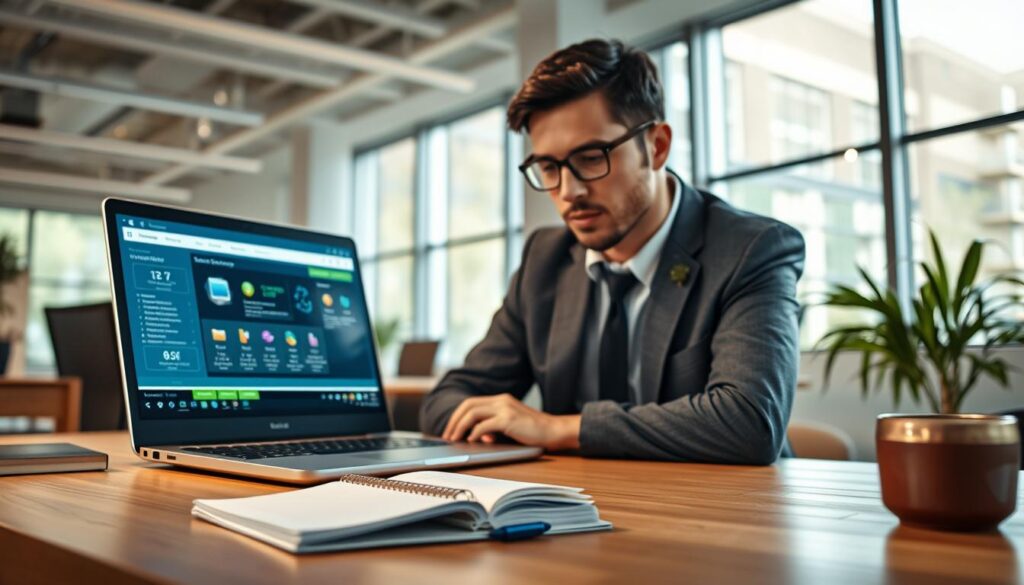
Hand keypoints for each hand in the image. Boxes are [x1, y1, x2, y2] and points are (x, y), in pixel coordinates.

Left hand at [441, 394, 580, 450]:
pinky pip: (483, 425)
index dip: (457, 416)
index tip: (450, 429)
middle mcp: (501, 400)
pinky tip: (471, 440)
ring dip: (460, 427)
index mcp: (501, 399)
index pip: (471, 403)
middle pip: (467, 405)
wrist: (554, 431)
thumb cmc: (534, 432)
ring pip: (472, 413)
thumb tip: (477, 436)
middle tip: (448, 435)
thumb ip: (494, 428)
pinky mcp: (508, 419)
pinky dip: (474, 433)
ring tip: (455, 439)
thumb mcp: (510, 426)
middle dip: (454, 420)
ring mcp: (504, 408)